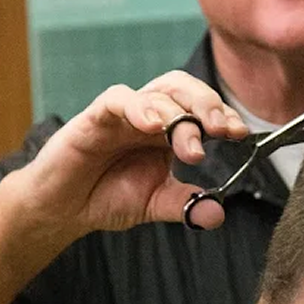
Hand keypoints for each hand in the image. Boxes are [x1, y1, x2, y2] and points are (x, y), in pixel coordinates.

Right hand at [13, 71, 248, 237]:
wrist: (62, 209)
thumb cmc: (106, 197)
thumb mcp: (154, 204)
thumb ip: (184, 205)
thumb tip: (218, 214)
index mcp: (168, 132)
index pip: (201, 110)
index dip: (223, 116)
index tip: (241, 134)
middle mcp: (150, 116)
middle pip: (184, 90)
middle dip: (208, 105)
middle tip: (224, 130)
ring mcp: (123, 113)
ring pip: (158, 92)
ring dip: (180, 113)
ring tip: (192, 144)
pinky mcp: (95, 117)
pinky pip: (118, 100)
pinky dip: (138, 107)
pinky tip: (152, 124)